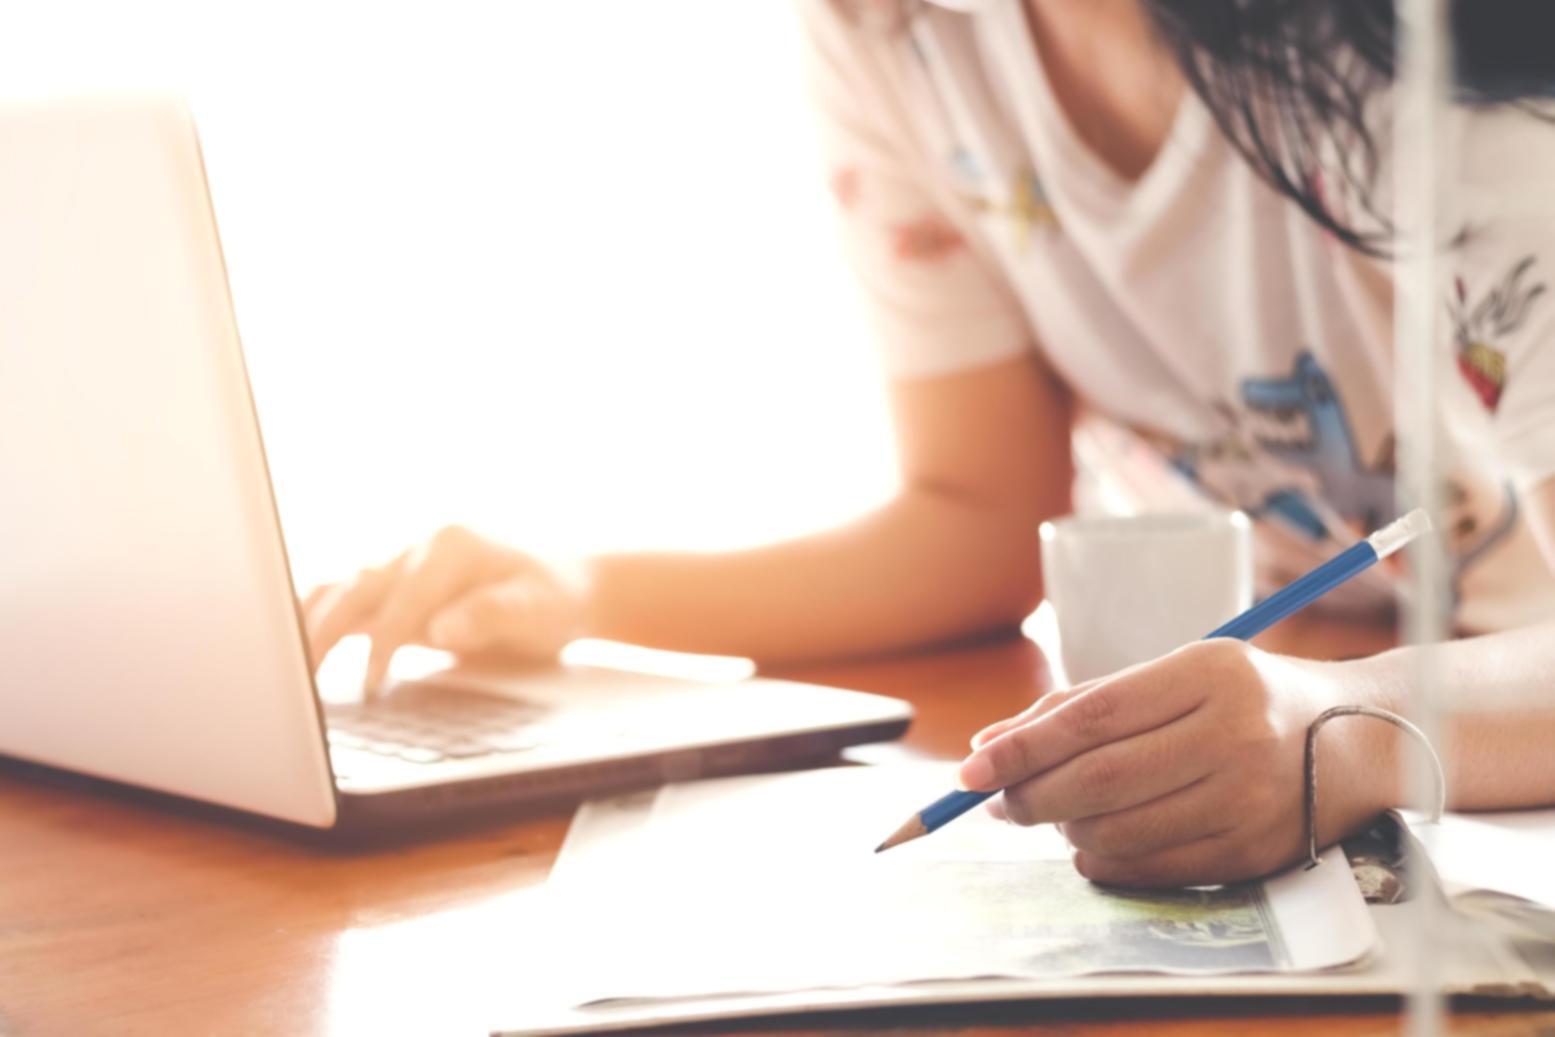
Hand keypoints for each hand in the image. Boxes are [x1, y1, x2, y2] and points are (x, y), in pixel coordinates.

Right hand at [301, 525, 589, 694]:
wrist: (565, 588)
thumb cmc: (553, 599)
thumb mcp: (538, 610)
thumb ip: (492, 615)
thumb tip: (441, 627)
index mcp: (451, 546)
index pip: (402, 601)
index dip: (383, 645)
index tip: (370, 687)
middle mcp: (418, 548)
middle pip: (354, 587)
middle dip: (324, 632)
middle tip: (299, 681)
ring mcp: (402, 566)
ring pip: (340, 590)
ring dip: (309, 626)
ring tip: (284, 671)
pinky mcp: (395, 589)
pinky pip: (347, 601)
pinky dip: (319, 623)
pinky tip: (298, 653)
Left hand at [957, 640, 1398, 886]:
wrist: (1359, 739)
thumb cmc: (1242, 698)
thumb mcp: (1174, 673)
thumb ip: (1083, 705)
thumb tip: (988, 746)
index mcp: (1209, 673)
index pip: (1091, 718)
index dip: (1021, 748)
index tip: (969, 769)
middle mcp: (1234, 736)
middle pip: (1100, 780)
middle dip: (1030, 796)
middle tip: (996, 801)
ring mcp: (1250, 799)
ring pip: (1119, 830)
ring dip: (1063, 829)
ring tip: (1049, 813)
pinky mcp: (1255, 851)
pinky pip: (1152, 868)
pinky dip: (1103, 860)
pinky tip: (1089, 840)